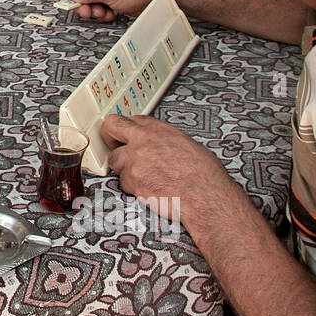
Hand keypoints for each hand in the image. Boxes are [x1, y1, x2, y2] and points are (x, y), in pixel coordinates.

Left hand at [101, 114, 222, 212]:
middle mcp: (144, 140)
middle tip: (113, 145)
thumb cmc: (204, 176)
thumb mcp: (188, 145)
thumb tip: (160, 146)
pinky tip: (149, 189)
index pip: (133, 119)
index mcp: (159, 129)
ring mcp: (135, 159)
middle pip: (112, 126)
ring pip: (114, 159)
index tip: (127, 136)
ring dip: (124, 168)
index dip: (128, 129)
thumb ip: (165, 141)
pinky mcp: (131, 178)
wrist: (205, 196)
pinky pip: (123, 182)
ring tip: (143, 177)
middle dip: (110, 136)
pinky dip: (133, 187)